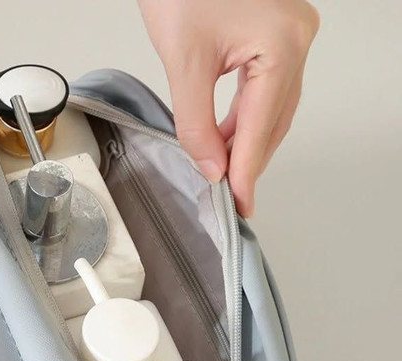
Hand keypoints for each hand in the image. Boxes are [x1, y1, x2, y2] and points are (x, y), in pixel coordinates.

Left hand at [138, 0, 319, 215]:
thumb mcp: (183, 63)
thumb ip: (196, 123)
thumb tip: (211, 168)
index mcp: (283, 43)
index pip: (262, 125)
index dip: (246, 170)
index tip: (238, 205)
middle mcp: (297, 39)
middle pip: (275, 120)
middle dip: (249, 160)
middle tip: (231, 198)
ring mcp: (290, 35)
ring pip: (272, 108)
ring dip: (245, 142)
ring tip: (222, 173)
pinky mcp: (275, 35)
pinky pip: (264, 91)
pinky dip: (243, 119)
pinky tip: (223, 139)